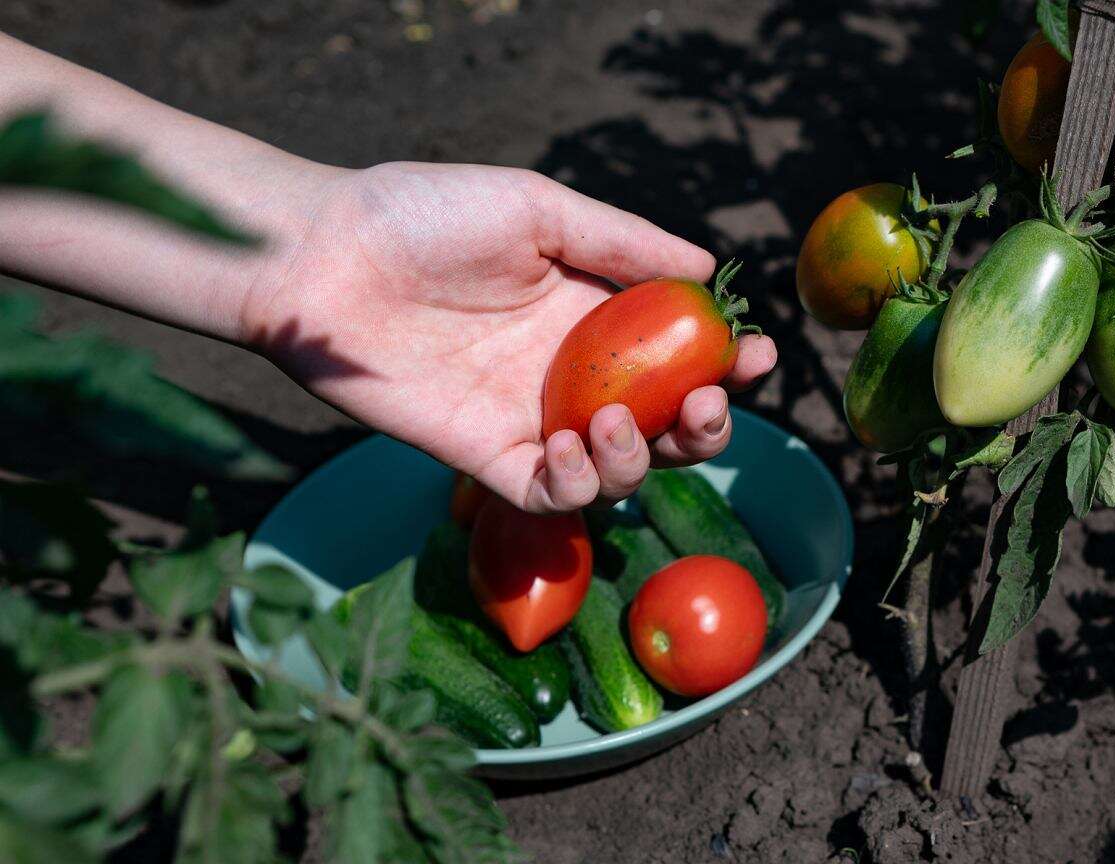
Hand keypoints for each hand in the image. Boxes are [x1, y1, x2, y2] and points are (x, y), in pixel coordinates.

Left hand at [240, 162, 775, 512]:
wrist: (320, 257)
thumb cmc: (423, 215)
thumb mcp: (537, 209)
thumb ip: (621, 242)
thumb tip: (709, 266)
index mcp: (594, 316)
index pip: (681, 354)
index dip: (729, 362)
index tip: (757, 353)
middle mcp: (573, 375)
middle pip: (667, 425)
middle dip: (707, 425)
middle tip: (709, 403)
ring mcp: (531, 419)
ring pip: (618, 471)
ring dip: (642, 457)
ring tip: (620, 420)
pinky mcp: (485, 456)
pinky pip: (550, 495)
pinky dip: (576, 484)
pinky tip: (569, 444)